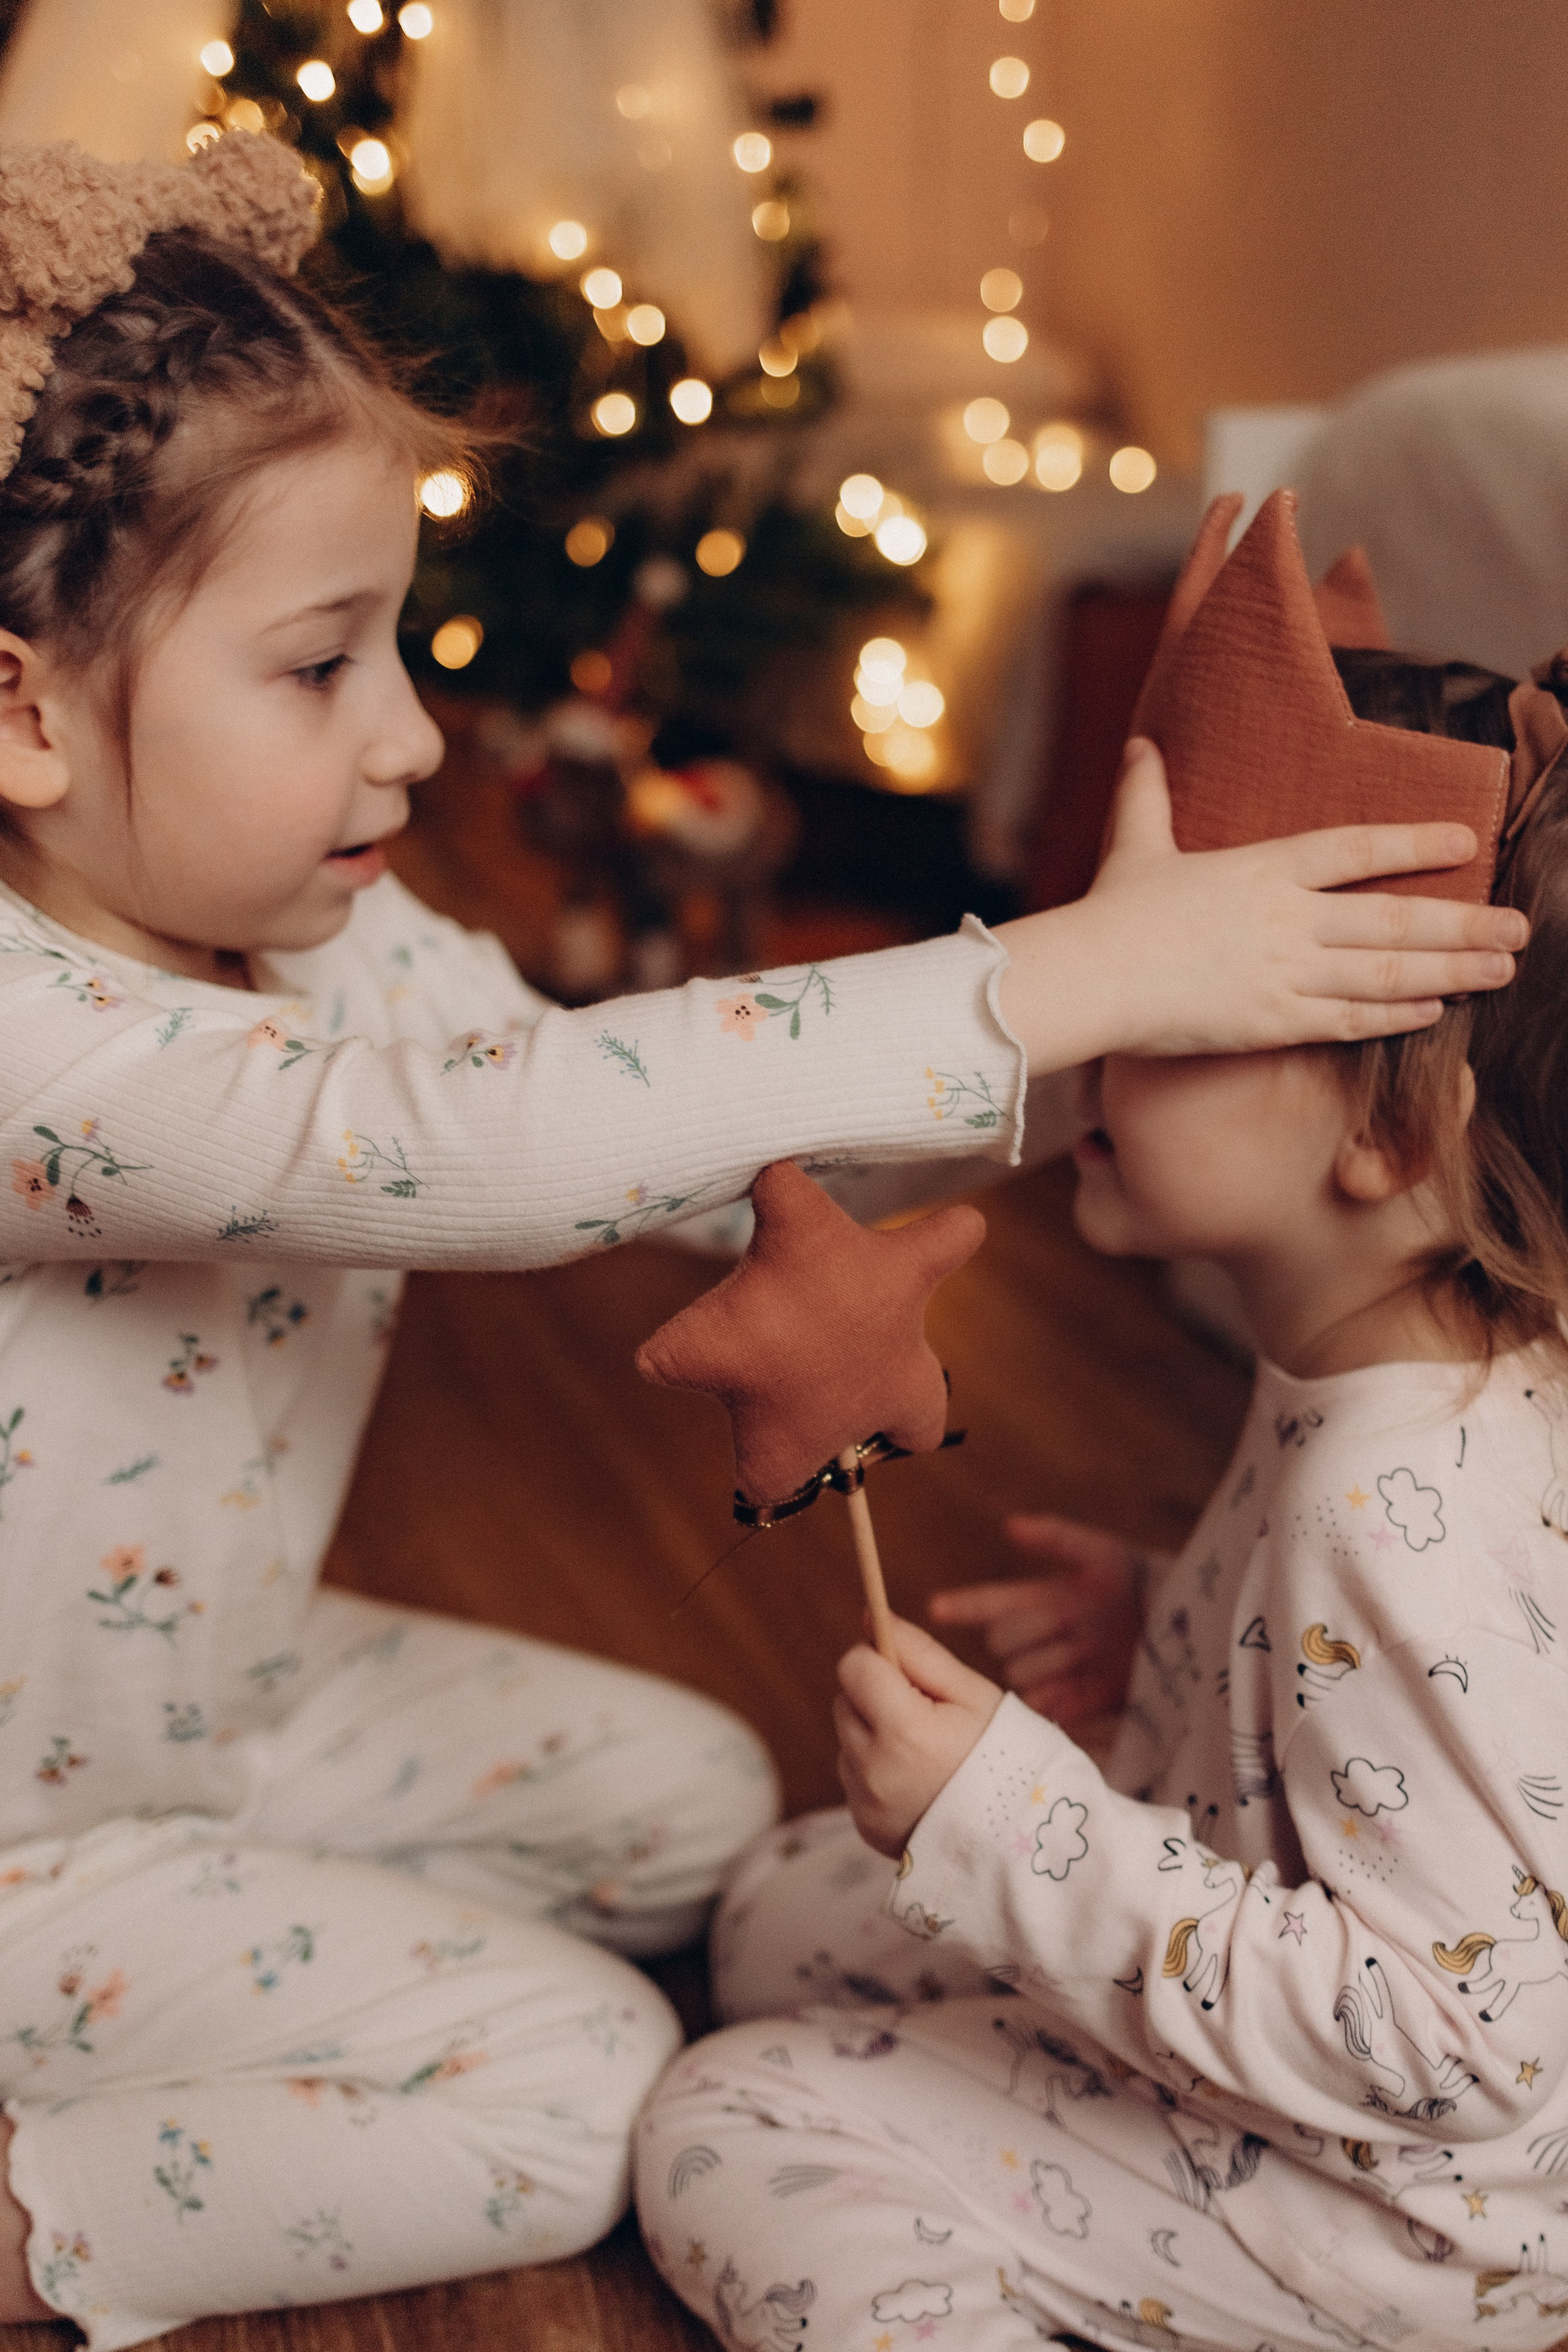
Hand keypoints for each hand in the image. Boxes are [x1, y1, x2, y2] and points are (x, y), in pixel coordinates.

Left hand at [835, 1615, 1002, 1857]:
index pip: (854, 1666)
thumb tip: (869, 1616)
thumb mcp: (971, 1693)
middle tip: (925, 1717)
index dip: (878, 1660)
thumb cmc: (1002, 1753)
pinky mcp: (865, 1825)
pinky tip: (917, 1783)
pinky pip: (854, 1779)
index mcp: (905, 1730)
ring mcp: (867, 1803)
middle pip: (845, 1701)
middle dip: (876, 1698)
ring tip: (925, 1754)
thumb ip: (917, 1651)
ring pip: (847, 1740)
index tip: (906, 1672)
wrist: (1018, 1835)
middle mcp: (876, 1770)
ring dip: (874, 1736)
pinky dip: (876, 1773)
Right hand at [930, 1515, 1151, 1727]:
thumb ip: (1058, 1538)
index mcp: (1051, 1599)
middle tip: (1066, 1627)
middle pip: (1004, 1642)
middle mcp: (1051, 1636)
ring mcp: (1066, 1669)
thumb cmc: (1152, 1583)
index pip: (995, 1602)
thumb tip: (1010, 1525)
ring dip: (1043, 1666)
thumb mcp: (1108, 1555)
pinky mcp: (1086, 1702)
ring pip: (1021, 1675)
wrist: (1196, 1630)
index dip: (965, 1605)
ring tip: (1082, 1656)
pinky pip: (1047, 1707)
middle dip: (1026, 1635)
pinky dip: (1053, 1701)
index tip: (935, 1608)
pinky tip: (1071, 1692)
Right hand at [994, 738, 1528, 1071]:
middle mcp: (1289, 920)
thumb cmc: (1112, 913)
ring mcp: (1286, 974)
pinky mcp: (1273, 1022)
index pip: (1356, 849)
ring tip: (1501, 969)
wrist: (1093, 978)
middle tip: (1519, 927)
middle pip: (1394, 919)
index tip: (1465, 841)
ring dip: (1452, 970)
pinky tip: (1436, 1009)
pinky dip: (1397, 1015)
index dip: (1414, 842)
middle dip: (1464, 923)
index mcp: (1263, 869)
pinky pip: (1351, 1019)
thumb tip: (1140, 745)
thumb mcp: (1135, 846)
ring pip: (1387, 973)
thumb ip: (1148, 796)